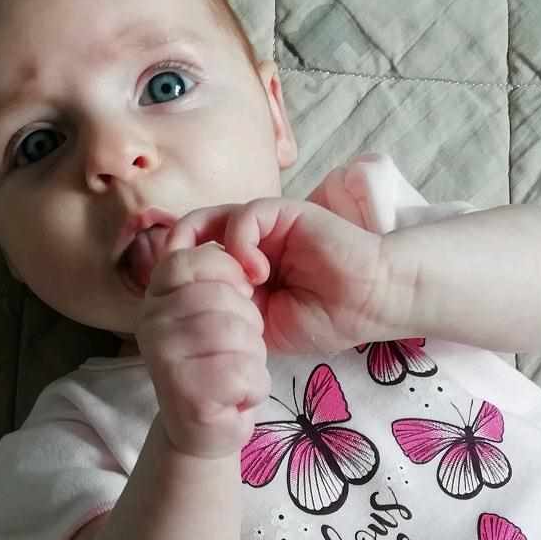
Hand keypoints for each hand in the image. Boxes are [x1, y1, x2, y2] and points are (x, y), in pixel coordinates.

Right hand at [136, 243, 271, 459]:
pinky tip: (236, 397)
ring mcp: (165, 360)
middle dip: (248, 322)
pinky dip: (254, 387)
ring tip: (235, 371)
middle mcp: (150, 325)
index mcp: (155, 298)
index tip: (238, 294)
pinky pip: (244, 373)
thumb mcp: (207, 310)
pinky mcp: (188, 395)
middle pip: (223, 298)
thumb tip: (230, 238)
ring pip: (238, 334)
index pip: (188, 260)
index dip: (226, 272)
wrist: (202, 432)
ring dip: (253, 356)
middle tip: (236, 347)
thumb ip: (210, 275)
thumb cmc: (214, 361)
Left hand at [159, 193, 386, 354]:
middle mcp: (250, 245)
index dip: (175, 278)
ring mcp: (266, 228)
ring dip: (205, 250)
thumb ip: (227, 311)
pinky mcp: (284, 213)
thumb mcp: (262, 326)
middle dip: (177, 258)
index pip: (194, 263)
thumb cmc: (324, 319)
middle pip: (194, 236)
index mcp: (242, 271)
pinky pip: (245, 215)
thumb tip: (187, 306)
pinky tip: (258, 274)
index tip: (170, 306)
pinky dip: (240, 242)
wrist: (369, 303)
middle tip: (172, 285)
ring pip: (212, 219)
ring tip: (213, 280)